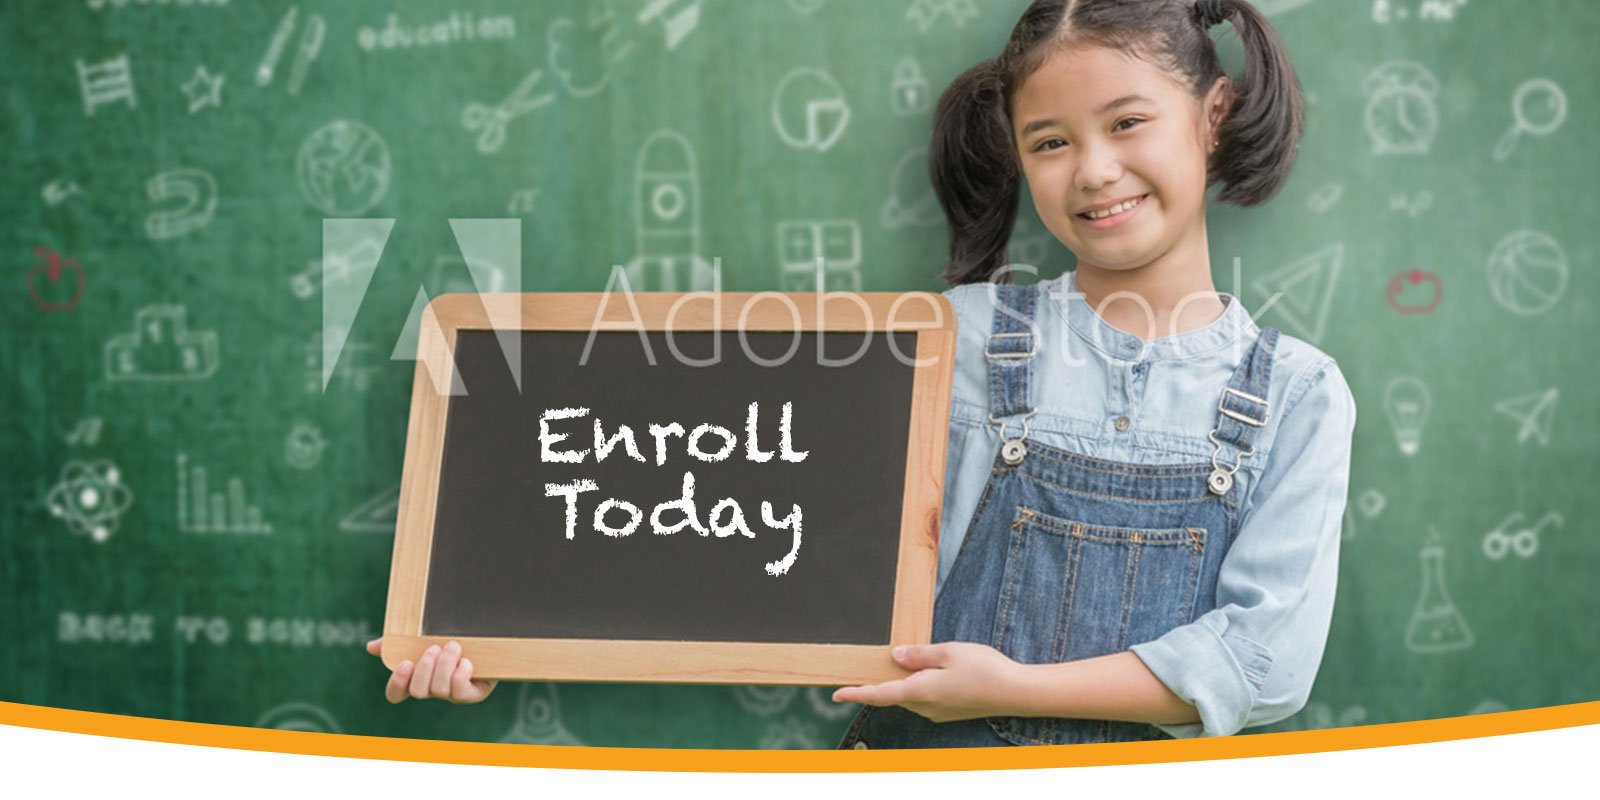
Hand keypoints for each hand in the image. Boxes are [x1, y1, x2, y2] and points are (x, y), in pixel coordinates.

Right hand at [365, 638, 497, 703]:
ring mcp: (453, 694)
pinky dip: (460, 674)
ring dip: (445, 665)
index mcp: (419, 678)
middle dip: (425, 668)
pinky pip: (460, 691)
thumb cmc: (454, 639)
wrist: (491, 641)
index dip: (396, 684)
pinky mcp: (472, 694)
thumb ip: (399, 642)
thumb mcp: (426, 637)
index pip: (396, 694)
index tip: (405, 664)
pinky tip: (467, 662)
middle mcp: (433, 689)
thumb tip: (371, 647)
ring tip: (453, 646)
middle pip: (417, 691)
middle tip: (435, 648)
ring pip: (438, 690)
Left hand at [831, 642, 1022, 723]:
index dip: (856, 694)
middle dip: (877, 684)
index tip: (836, 695)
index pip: (879, 695)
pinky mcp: (949, 711)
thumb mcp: (948, 652)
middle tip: (862, 669)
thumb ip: (919, 654)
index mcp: (921, 691)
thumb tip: (894, 657)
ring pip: (909, 697)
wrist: (1015, 692)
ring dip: (899, 684)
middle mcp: (925, 706)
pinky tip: (924, 673)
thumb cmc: (984, 669)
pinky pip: (923, 699)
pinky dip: (916, 687)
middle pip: (892, 695)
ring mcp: (937, 712)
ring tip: (895, 665)